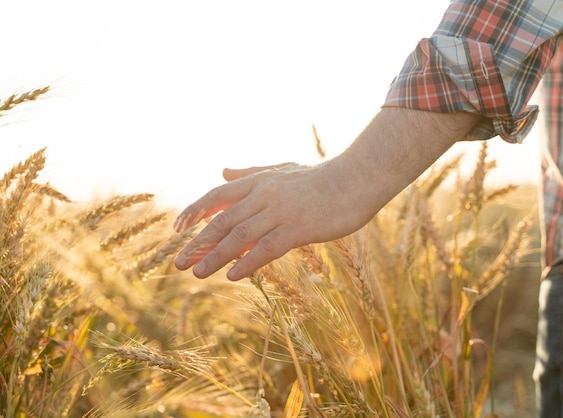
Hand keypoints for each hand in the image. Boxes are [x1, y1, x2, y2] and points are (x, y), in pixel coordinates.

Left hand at [172, 107, 478, 280]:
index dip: (195, 212)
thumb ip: (250, 172)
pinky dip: (248, 262)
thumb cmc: (321, 176)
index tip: (177, 229)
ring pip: (239, 236)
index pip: (217, 196)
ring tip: (197, 274)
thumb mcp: (281, 168)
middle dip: (198, 243)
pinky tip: (233, 275)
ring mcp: (280, 211)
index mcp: (259, 181)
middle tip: (178, 263)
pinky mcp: (299, 228)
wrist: (357, 178)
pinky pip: (267, 248)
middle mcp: (264, 195)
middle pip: (222, 221)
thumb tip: (222, 170)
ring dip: (215, 257)